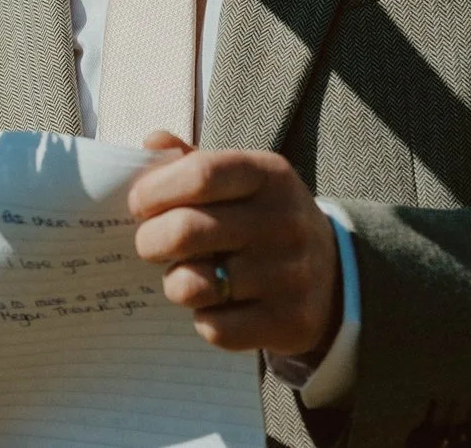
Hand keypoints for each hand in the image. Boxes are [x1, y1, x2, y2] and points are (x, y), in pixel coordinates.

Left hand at [131, 132, 340, 361]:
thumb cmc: (263, 218)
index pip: (201, 174)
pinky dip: (203, 320)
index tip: (138, 204)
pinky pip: (215, 328)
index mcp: (269, 175)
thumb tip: (152, 143)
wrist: (332, 275)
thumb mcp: (242, 180)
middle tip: (149, 245)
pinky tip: (215, 307)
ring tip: (184, 276)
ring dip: (174, 284)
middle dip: (150, 241)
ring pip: (193, 285)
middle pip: (187, 231)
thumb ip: (193, 161)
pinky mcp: (289, 322)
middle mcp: (284, 221)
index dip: (155, 190)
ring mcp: (289, 275)